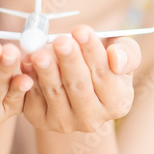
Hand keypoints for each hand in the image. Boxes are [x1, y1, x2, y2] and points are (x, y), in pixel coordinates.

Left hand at [20, 25, 140, 132]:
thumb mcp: (122, 53)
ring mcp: (66, 122)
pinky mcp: (42, 121)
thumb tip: (116, 59)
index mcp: (118, 103)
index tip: (81, 31)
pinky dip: (29, 80)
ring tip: (40, 52)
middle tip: (61, 41)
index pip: (104, 75)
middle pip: (79, 87)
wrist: (78, 80)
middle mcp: (93, 119)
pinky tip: (26, 62)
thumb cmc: (103, 61)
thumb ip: (127, 53)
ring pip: (55, 94)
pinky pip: (33, 100)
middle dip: (69, 62)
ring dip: (47, 72)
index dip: (92, 52)